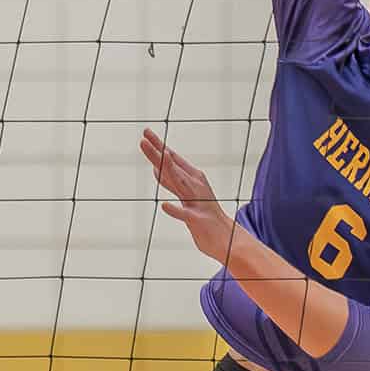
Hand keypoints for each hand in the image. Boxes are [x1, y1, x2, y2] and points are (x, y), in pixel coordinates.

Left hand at [140, 127, 237, 264]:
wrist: (227, 238)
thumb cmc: (204, 215)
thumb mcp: (186, 195)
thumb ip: (171, 182)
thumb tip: (155, 166)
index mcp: (192, 179)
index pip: (172, 160)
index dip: (158, 146)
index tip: (145, 132)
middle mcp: (194, 187)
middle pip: (172, 168)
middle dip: (157, 153)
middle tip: (143, 138)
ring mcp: (197, 203)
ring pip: (179, 184)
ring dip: (167, 172)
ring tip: (156, 161)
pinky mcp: (198, 221)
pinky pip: (185, 215)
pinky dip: (175, 210)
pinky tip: (164, 206)